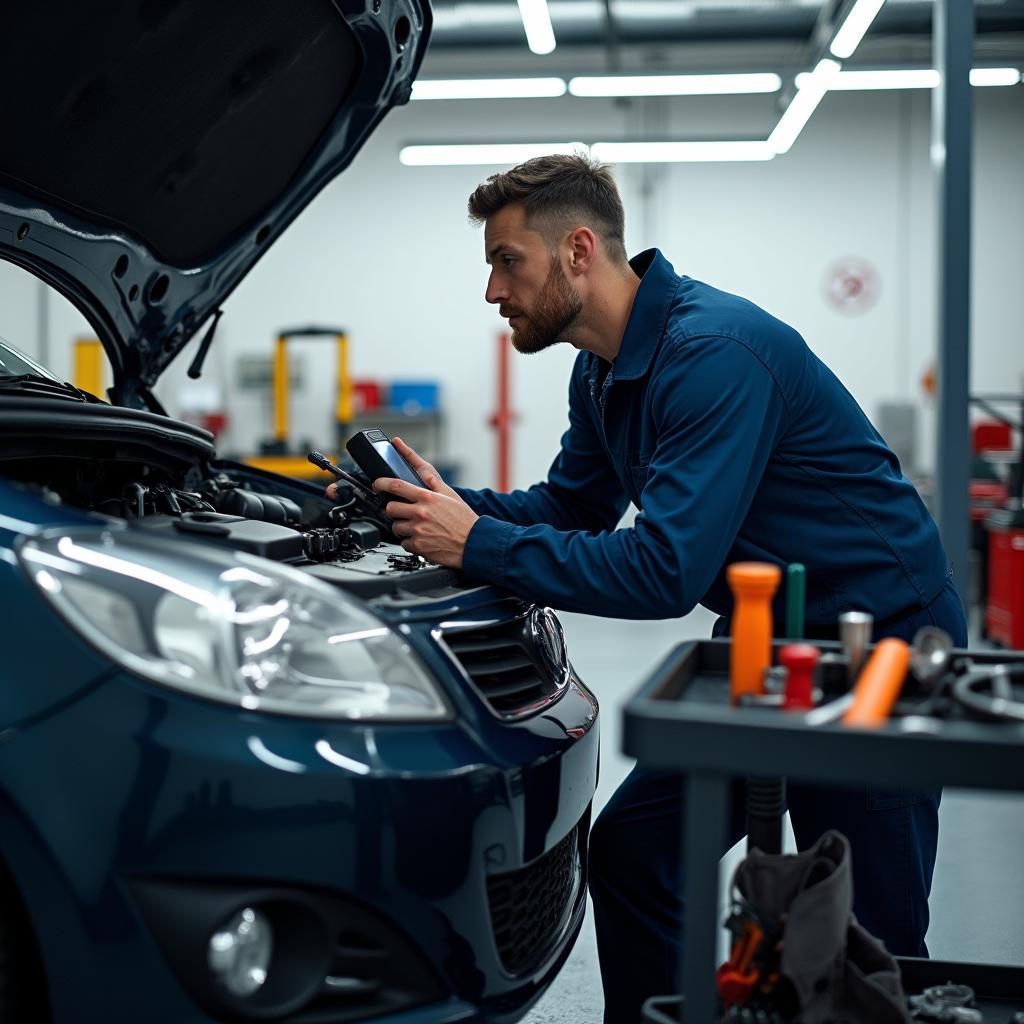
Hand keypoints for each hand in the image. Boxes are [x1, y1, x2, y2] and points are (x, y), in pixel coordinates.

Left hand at [375, 437, 477, 567]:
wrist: (474, 543)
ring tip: (418, 528)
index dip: (381, 483)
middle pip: (390, 508)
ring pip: (396, 527)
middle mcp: (420, 513)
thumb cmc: (464, 520)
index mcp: (427, 498)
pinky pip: (404, 543)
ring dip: (403, 527)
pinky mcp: (418, 546)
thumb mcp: (451, 496)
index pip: (396, 485)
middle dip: (394, 510)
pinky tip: (422, 539)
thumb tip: (423, 472)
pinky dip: (411, 542)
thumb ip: (434, 483)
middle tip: (403, 512)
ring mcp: (418, 530)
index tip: (377, 484)